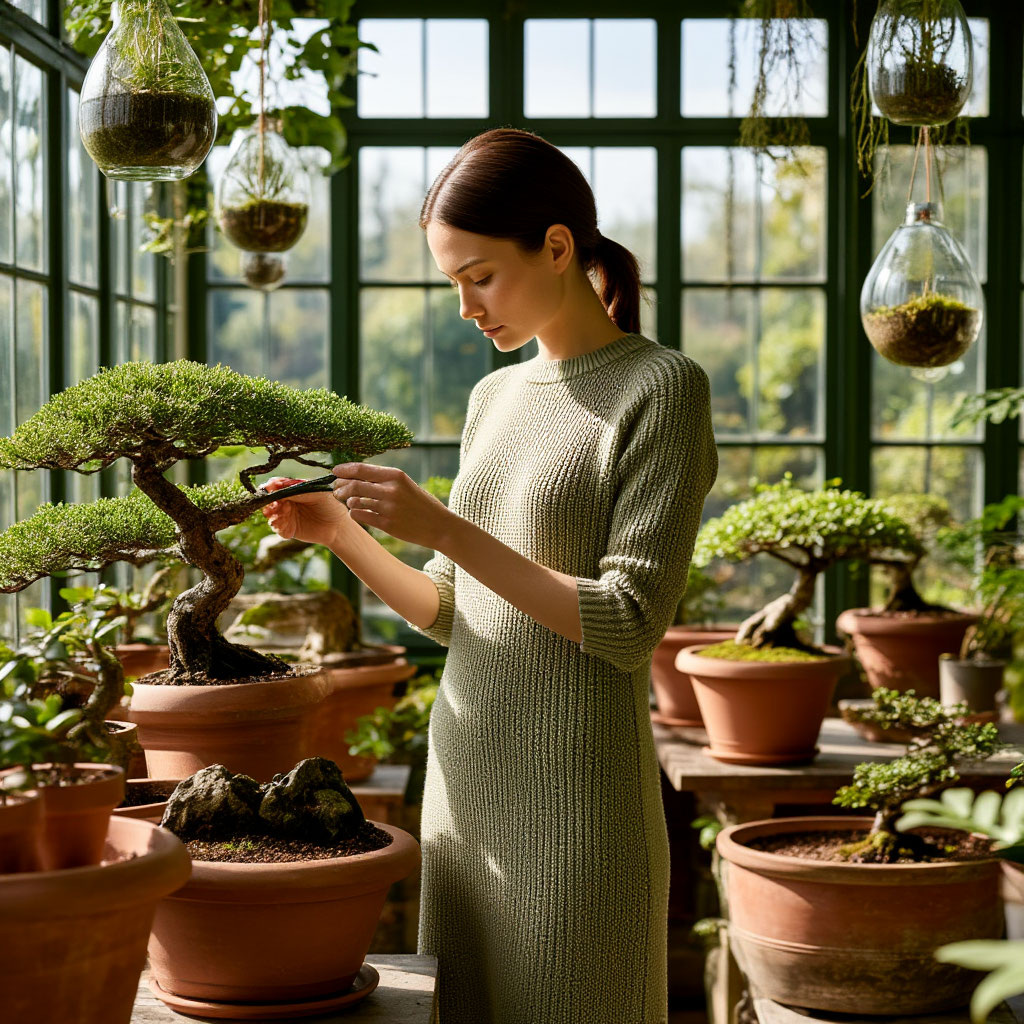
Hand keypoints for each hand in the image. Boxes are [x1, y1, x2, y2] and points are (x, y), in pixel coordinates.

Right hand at [261, 477, 354, 548]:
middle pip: (269, 499)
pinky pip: (277, 527)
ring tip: (283, 512)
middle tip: (275, 503)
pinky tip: (283, 523)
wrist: (339, 527)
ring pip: (270, 513)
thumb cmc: (331, 506)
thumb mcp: (318, 494)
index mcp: (293, 489)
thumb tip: (281, 487)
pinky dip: (277, 525)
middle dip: (269, 500)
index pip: (277, 484)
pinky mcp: (288, 529)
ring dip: (273, 512)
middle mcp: (287, 501)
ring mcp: (286, 515)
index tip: (270, 486)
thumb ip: (300, 491)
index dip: (272, 485)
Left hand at [331, 463, 451, 549]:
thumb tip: (355, 475)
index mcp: (396, 475)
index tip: (335, 471)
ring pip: (354, 501)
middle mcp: (391, 490)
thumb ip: (383, 480)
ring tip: (348, 501)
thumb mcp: (405, 484)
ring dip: (347, 500)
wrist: (439, 526)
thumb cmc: (421, 503)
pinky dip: (354, 513)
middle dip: (340, 487)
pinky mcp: (387, 524)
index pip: (361, 469)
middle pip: (353, 485)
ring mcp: (388, 508)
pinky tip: (357, 512)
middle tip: (336, 489)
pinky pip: (360, 516)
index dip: (344, 470)